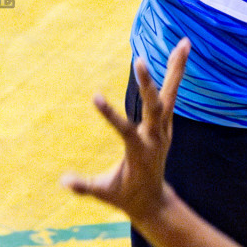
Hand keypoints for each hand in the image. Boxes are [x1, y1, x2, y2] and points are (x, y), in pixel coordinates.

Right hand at [62, 39, 189, 223]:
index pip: (125, 130)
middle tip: (139, 60)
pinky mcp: (166, 124)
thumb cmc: (125, 197)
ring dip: (176, 69)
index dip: (110, 115)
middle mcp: (156, 138)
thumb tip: (62, 182)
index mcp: (139, 153)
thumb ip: (85, 187)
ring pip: (171, 94)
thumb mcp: (105, 193)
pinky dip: (175, 73)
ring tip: (184, 43)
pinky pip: (172, 94)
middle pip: (155, 108)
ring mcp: (164, 129)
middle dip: (147, 85)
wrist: (154, 203)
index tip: (94, 97)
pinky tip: (179, 52)